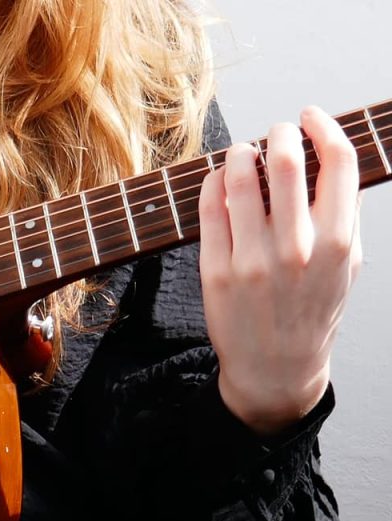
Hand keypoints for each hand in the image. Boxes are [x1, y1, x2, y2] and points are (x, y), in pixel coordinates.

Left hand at [198, 106, 362, 435]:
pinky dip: (213, 182)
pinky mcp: (215, 270)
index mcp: (338, 244)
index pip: (339, 163)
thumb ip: (347, 215)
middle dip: (279, 132)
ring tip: (243, 152)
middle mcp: (296, 249)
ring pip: (238, 179)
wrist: (277, 368)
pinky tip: (219, 177)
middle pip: (285, 161)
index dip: (323, 127)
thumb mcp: (347, 267)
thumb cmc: (313, 310)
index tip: (311, 116)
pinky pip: (209, 209)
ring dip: (239, 152)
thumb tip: (338, 160)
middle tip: (275, 130)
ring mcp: (252, 260)